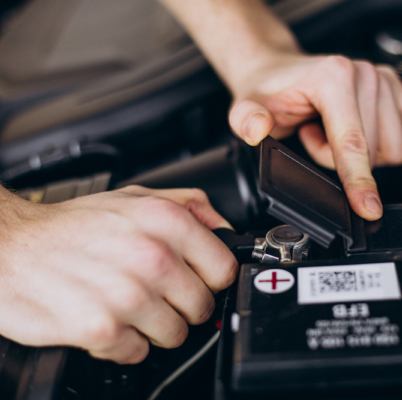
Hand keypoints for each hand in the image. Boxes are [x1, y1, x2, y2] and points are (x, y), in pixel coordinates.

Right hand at [0, 187, 236, 363]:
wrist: (12, 247)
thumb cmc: (73, 225)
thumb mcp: (136, 197)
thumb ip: (190, 206)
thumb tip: (224, 229)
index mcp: (167, 222)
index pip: (225, 269)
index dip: (211, 278)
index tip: (196, 279)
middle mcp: (152, 257)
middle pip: (202, 307)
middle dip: (181, 304)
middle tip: (154, 292)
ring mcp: (129, 295)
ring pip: (175, 335)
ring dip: (153, 326)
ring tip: (127, 303)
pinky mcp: (103, 329)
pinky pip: (139, 352)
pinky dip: (124, 342)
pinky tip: (106, 317)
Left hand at [229, 54, 401, 219]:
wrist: (278, 71)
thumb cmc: (268, 91)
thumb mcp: (245, 107)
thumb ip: (246, 119)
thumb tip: (258, 129)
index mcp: (333, 77)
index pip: (352, 143)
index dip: (359, 181)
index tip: (368, 208)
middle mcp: (364, 74)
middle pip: (372, 152)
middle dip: (338, 159)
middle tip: (310, 136)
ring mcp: (384, 78)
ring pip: (391, 148)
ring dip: (359, 152)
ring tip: (327, 131)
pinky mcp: (396, 88)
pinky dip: (379, 143)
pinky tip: (351, 128)